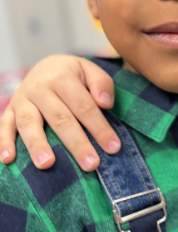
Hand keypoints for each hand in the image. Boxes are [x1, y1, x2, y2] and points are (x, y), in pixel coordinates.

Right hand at [0, 56, 118, 170]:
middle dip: (76, 143)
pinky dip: (3, 143)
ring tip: (47, 165)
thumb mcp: (90, 70)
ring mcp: (22, 100)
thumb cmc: (72, 74)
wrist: (44, 66)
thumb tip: (106, 104)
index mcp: (63, 77)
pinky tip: (7, 160)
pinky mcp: (9, 112)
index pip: (84, 106)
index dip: (99, 127)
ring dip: (37, 145)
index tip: (113, 148)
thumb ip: (101, 84)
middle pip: (60, 118)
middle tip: (90, 164)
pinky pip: (3, 127)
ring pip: (30, 124)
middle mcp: (40, 89)